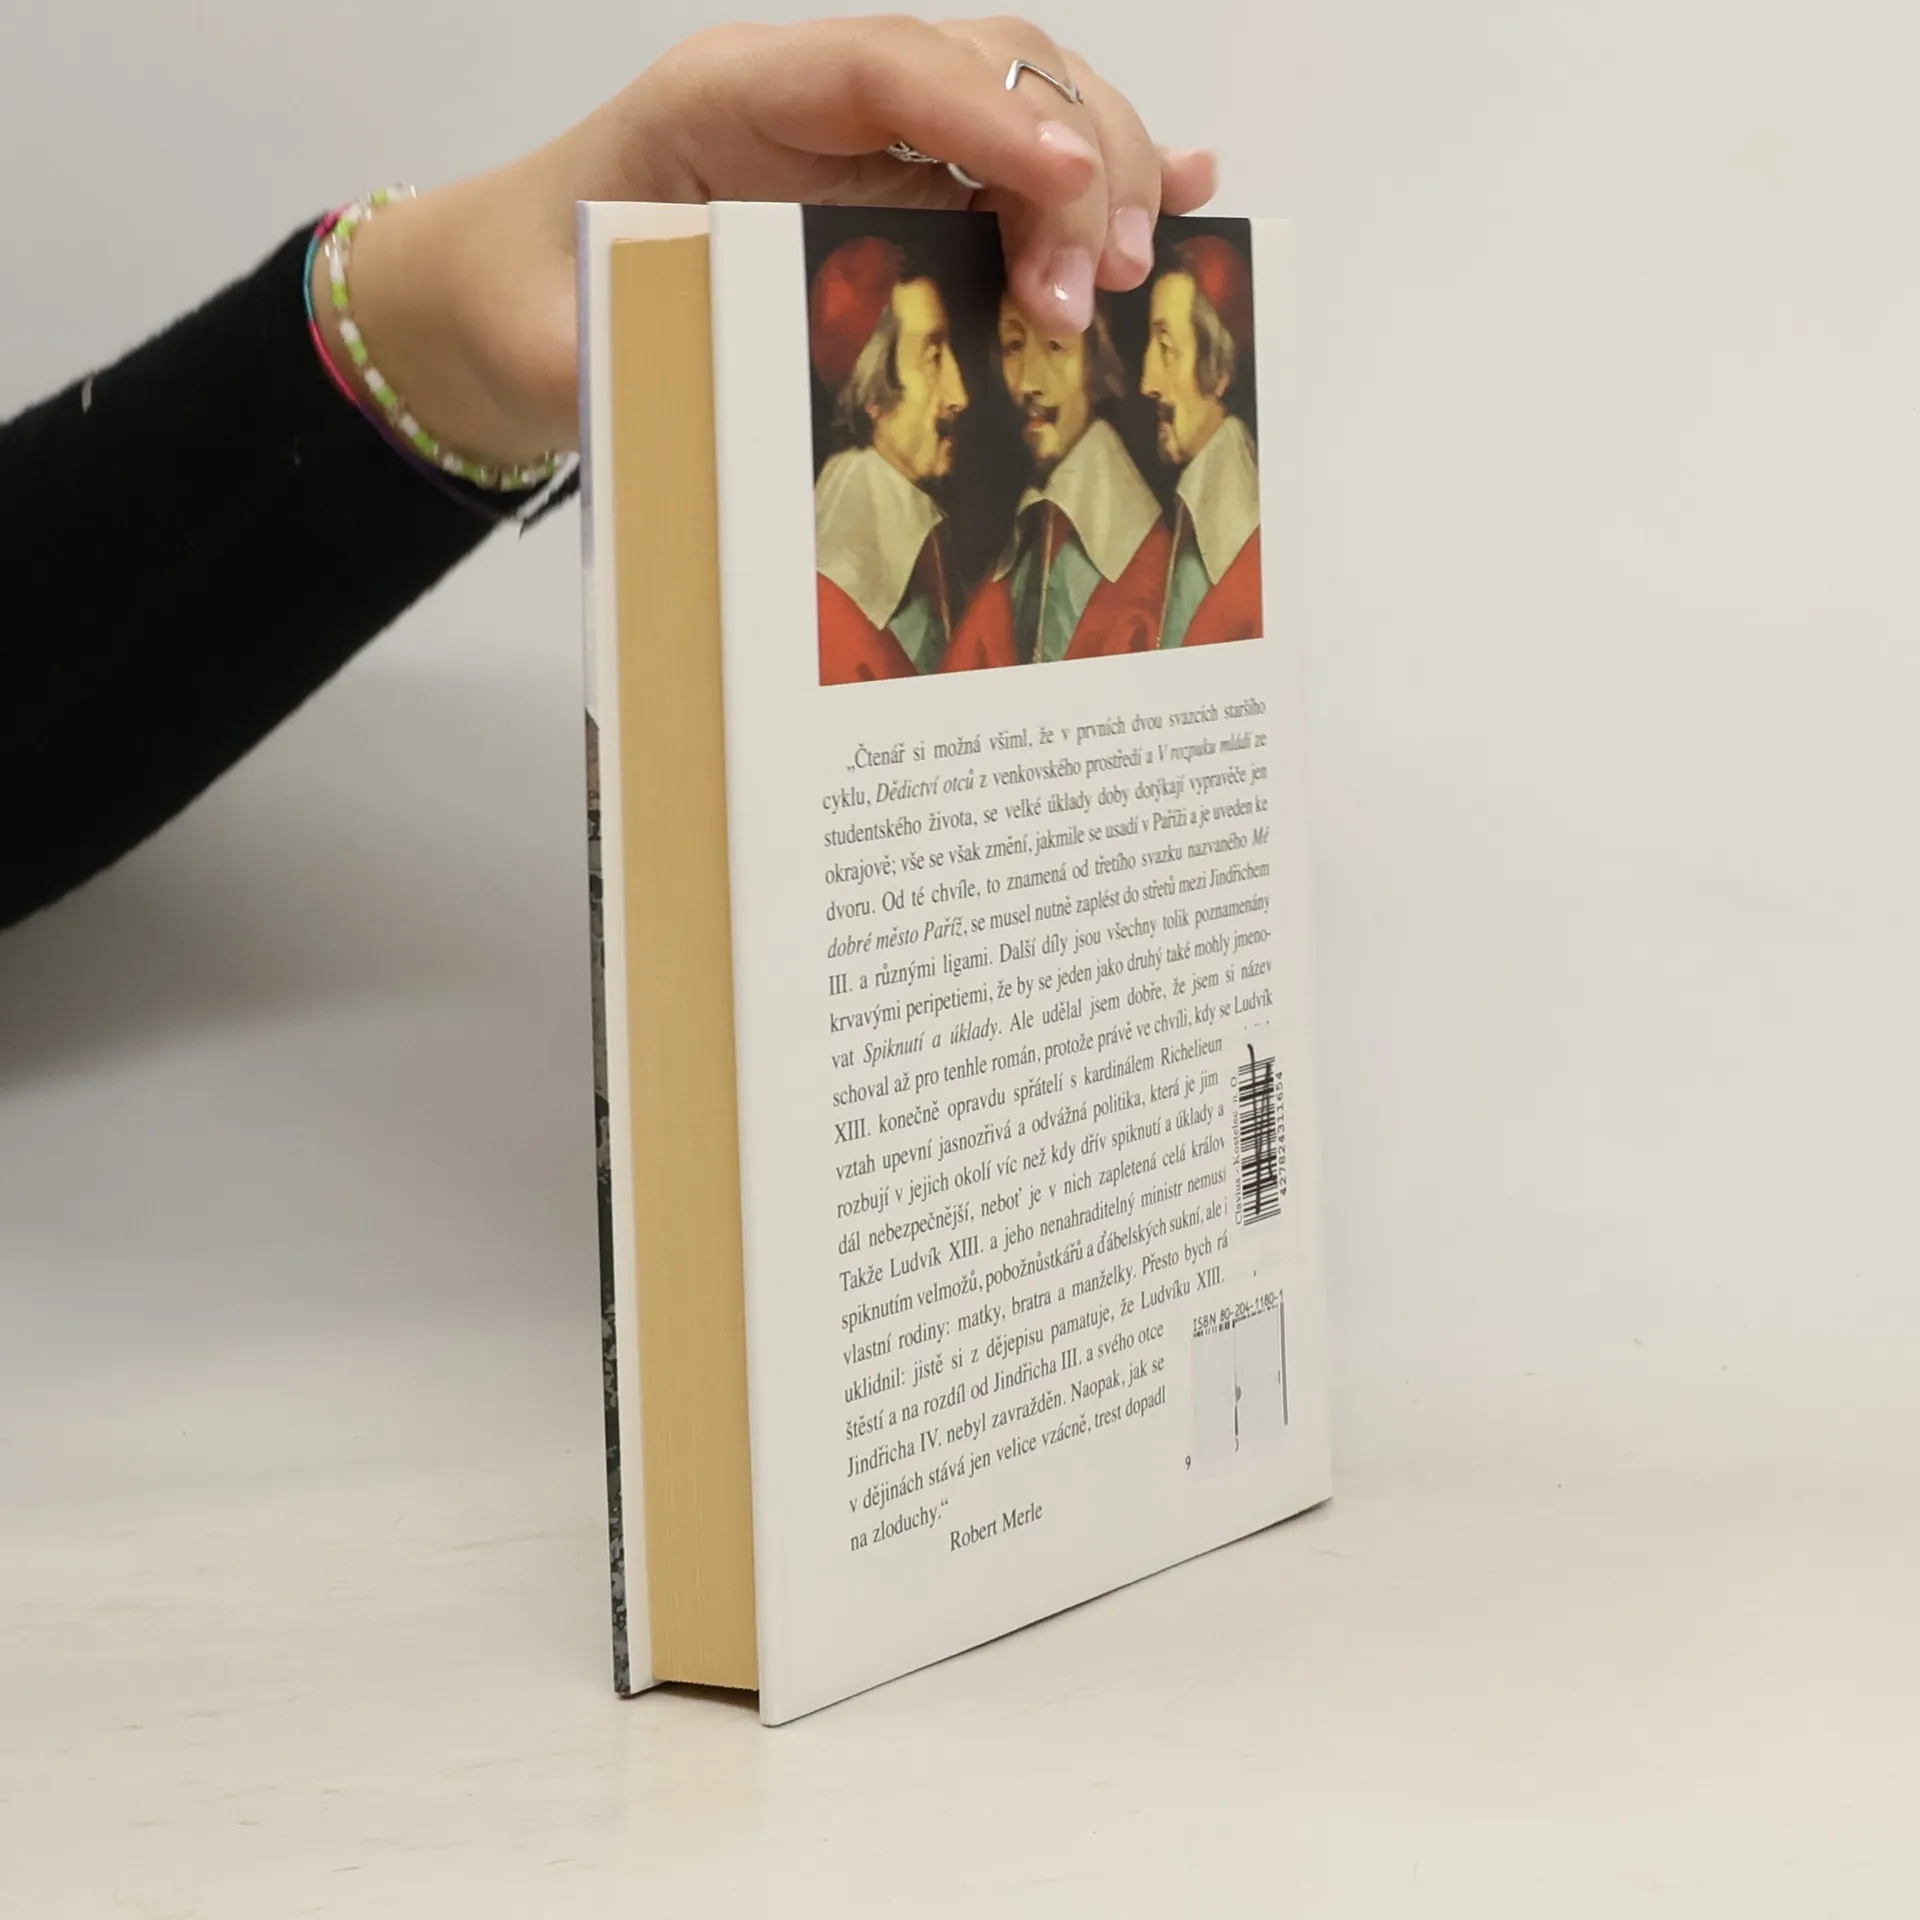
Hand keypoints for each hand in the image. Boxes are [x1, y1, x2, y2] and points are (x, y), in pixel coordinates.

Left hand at [318, 16, 1215, 470]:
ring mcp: (866, 140)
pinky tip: (1187, 190)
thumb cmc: (539, 304)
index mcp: (725, 99)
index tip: (1068, 193)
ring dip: (1102, 177)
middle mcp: (815, 101)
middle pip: (987, 67)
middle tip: (1089, 294)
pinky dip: (1100, 177)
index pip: (880, 68)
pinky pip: (1011, 163)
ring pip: (1023, 103)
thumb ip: (647, 342)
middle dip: (1068, 166)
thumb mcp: (565, 339)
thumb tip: (755, 367)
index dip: (988, 114)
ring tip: (1134, 274)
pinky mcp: (897, 189)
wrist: (511, 297)